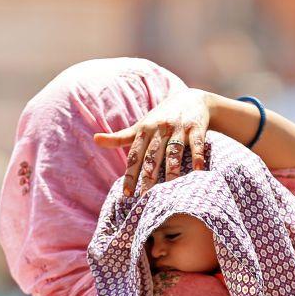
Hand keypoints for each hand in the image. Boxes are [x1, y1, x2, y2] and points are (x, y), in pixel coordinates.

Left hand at [93, 87, 212, 196]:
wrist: (191, 99)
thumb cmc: (161, 118)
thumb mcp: (140, 126)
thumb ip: (120, 137)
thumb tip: (95, 139)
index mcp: (144, 130)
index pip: (135, 156)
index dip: (130, 175)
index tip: (127, 194)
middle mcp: (160, 129)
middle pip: (153, 156)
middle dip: (148, 176)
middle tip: (146, 196)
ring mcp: (178, 128)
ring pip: (174, 151)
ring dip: (172, 169)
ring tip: (171, 189)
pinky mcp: (196, 128)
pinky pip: (196, 144)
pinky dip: (198, 156)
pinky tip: (199, 170)